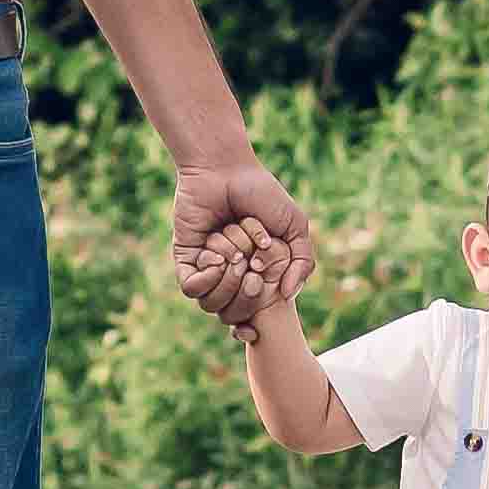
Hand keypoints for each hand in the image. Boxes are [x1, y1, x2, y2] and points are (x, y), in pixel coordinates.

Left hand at [170, 156, 313, 329]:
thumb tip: (288, 294)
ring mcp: (207, 270)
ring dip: (227, 280)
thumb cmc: (261, 195)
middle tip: (252, 264)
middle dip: (246, 292)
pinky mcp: (186, 259)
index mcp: (256, 275)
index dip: (257, 317)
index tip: (261, 298)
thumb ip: (302, 262)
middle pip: (234, 314)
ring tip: (235, 255)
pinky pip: (192, 288)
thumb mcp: (294, 226)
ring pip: (212, 304)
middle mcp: (230, 277)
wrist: (226, 171)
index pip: (253, 316)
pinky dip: (207, 278)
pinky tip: (215, 257)